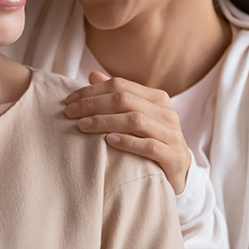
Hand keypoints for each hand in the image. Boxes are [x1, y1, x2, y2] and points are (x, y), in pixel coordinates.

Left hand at [64, 71, 190, 194]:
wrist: (179, 173)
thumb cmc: (152, 141)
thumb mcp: (136, 117)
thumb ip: (118, 97)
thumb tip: (92, 75)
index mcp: (156, 98)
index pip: (120, 85)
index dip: (92, 91)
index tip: (69, 101)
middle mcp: (166, 112)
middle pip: (125, 100)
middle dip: (93, 105)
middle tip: (70, 113)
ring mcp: (172, 134)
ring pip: (135, 120)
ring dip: (105, 122)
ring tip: (83, 126)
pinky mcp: (174, 156)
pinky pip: (149, 146)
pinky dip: (128, 142)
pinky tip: (110, 141)